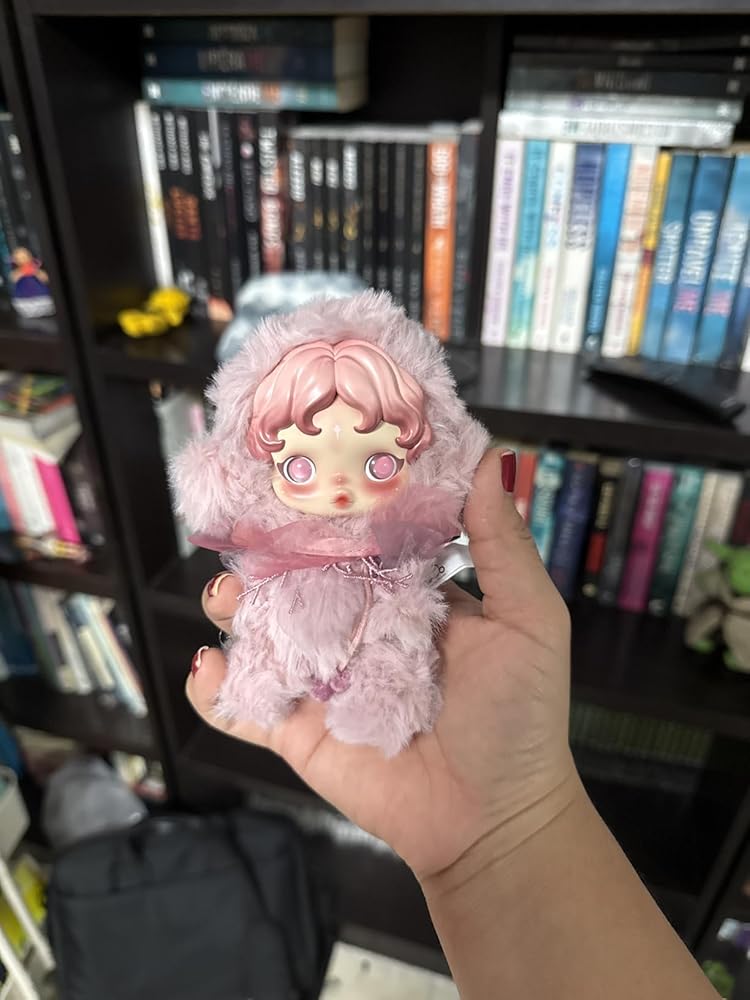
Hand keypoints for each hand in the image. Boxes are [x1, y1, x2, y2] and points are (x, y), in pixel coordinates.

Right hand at [186, 449, 577, 881]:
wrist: (494, 820)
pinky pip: (241, 705)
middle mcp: (354, 625)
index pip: (356, 536)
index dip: (328, 505)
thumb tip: (493, 458)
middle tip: (246, 530)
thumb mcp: (528, 620)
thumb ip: (503, 544)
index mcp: (403, 593)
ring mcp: (321, 677)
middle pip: (294, 575)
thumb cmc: (519, 716)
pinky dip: (214, 688)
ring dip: (230, 607)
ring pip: (258, 630)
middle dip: (264, 550)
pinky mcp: (296, 729)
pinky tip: (211, 668)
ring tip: (227, 597)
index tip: (301, 465)